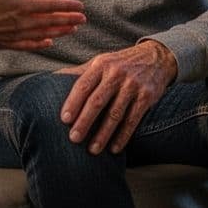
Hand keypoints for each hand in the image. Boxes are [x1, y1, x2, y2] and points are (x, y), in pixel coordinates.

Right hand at [0, 0, 84, 50]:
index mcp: (20, 5)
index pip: (49, 5)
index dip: (66, 6)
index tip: (80, 6)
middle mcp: (21, 22)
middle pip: (50, 21)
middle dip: (67, 19)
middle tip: (83, 20)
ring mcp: (14, 34)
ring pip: (43, 34)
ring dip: (59, 31)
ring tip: (72, 30)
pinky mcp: (5, 43)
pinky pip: (28, 44)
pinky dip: (40, 44)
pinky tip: (47, 43)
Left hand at [56, 40, 177, 154]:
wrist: (156, 57)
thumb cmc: (119, 63)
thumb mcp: (100, 62)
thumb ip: (79, 73)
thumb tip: (51, 79)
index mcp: (101, 65)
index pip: (83, 85)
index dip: (73, 103)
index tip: (64, 120)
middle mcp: (116, 73)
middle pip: (97, 101)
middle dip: (85, 121)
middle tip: (74, 139)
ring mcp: (133, 85)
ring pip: (115, 114)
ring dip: (103, 134)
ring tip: (92, 150)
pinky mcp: (147, 97)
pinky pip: (133, 120)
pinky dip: (123, 136)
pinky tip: (114, 148)